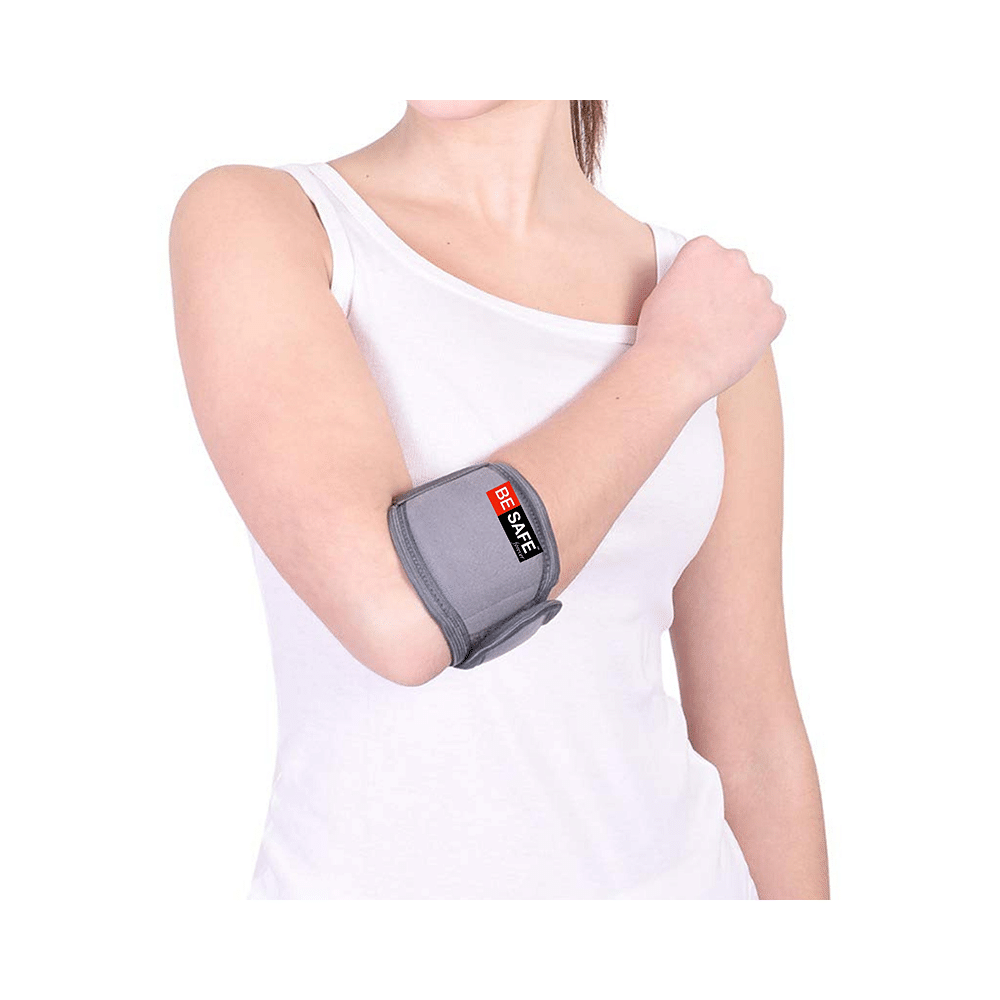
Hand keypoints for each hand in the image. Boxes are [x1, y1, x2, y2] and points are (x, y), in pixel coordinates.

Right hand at [635, 235, 785, 400]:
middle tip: (708, 319)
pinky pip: (772, 318)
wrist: (675, 366)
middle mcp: (734, 260)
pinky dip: (760, 331)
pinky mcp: (773, 315)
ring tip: (721, 335)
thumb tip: (699, 291)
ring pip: (757, 293)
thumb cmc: (660, 335)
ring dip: (745, 309)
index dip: (701, 280)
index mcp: (703, 249)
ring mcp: (757, 287)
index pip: (710, 255)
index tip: (694, 299)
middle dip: (727, 290)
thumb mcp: (661, 292)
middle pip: (737, 270)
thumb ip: (687, 281)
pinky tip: (736, 345)